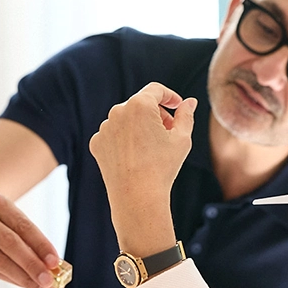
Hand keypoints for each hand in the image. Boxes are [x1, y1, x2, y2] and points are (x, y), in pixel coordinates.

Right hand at [0, 192, 60, 287]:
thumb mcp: (11, 228)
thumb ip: (31, 244)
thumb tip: (55, 268)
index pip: (23, 226)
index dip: (41, 244)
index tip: (55, 261)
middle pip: (11, 243)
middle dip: (32, 264)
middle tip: (49, 280)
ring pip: (1, 261)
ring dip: (24, 278)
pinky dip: (13, 280)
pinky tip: (26, 285)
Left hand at [89, 83, 196, 256]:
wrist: (137, 197)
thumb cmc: (163, 167)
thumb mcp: (182, 138)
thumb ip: (186, 115)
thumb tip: (189, 102)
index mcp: (140, 105)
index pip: (156, 90)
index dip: (170, 96)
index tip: (177, 106)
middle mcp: (118, 111)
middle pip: (141, 104)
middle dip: (156, 114)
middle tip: (169, 132)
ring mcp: (104, 127)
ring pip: (126, 119)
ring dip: (140, 126)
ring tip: (153, 148)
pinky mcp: (97, 143)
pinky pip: (114, 134)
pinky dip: (125, 140)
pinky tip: (136, 157)